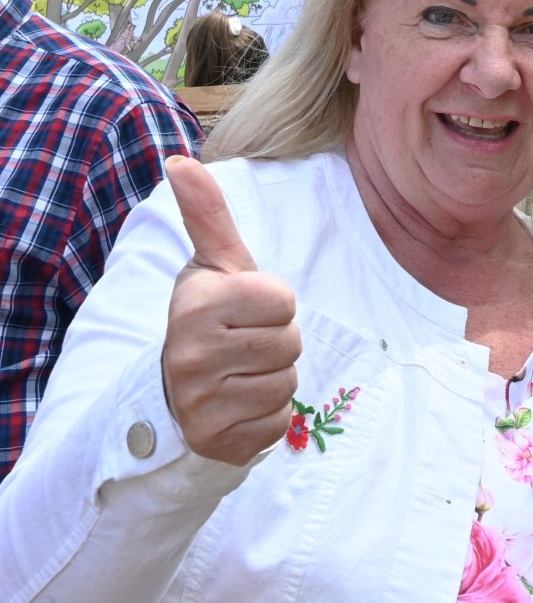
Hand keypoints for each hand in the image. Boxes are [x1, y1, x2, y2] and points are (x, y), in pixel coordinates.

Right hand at [160, 157, 300, 464]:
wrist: (173, 394)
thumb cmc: (209, 320)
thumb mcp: (212, 266)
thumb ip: (207, 215)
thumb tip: (181, 161)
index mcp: (195, 305)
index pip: (283, 300)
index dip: (274, 304)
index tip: (244, 311)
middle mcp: (191, 354)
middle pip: (290, 343)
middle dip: (277, 343)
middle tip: (242, 346)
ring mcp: (201, 403)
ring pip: (287, 383)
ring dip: (274, 379)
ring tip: (240, 374)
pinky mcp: (218, 441)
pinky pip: (279, 422)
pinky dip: (268, 415)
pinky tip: (238, 405)